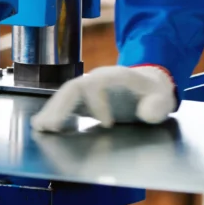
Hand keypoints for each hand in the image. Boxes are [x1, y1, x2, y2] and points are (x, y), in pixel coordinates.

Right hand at [30, 65, 176, 132]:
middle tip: (53, 126)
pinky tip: (42, 127)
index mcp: (117, 77)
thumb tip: (146, 113)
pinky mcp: (85, 100)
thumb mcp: (163, 99)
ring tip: (41, 128)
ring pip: (65, 95)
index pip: (99, 83)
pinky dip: (53, 114)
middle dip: (62, 106)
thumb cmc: (155, 94)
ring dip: (53, 110)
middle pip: (74, 87)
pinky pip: (65, 104)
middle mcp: (98, 79)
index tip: (108, 125)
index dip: (99, 102)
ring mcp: (89, 89)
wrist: (149, 86)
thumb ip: (158, 105)